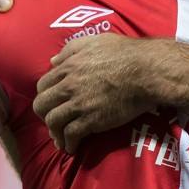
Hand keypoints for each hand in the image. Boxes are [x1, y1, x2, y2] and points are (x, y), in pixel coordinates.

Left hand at [33, 34, 159, 154]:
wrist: (146, 71)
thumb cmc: (125, 53)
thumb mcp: (94, 41)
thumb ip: (70, 50)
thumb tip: (53, 61)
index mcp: (68, 67)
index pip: (42, 85)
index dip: (45, 95)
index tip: (52, 102)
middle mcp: (69, 86)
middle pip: (42, 105)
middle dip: (44, 115)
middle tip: (53, 121)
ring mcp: (79, 104)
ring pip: (53, 122)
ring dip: (55, 133)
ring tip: (61, 140)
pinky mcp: (91, 120)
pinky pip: (71, 135)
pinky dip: (69, 143)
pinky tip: (73, 147)